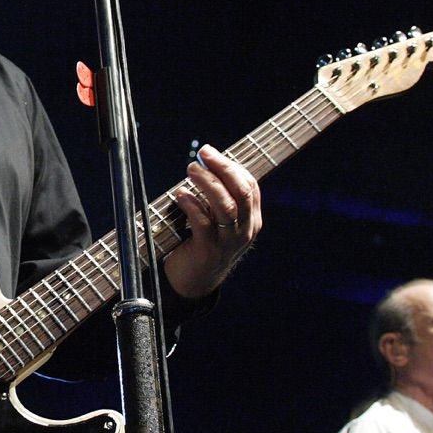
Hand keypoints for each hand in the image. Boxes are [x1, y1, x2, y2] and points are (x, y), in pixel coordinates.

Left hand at [163, 144, 261, 298]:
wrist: (194, 280)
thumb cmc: (203, 241)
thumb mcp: (218, 218)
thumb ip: (218, 195)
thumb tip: (205, 161)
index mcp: (252, 220)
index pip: (250, 186)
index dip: (231, 166)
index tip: (209, 152)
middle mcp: (245, 230)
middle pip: (242, 193)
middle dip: (223, 169)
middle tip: (202, 154)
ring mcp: (229, 242)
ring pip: (226, 206)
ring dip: (208, 183)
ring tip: (191, 170)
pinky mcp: (209, 251)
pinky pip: (203, 223)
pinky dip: (191, 205)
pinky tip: (180, 194)